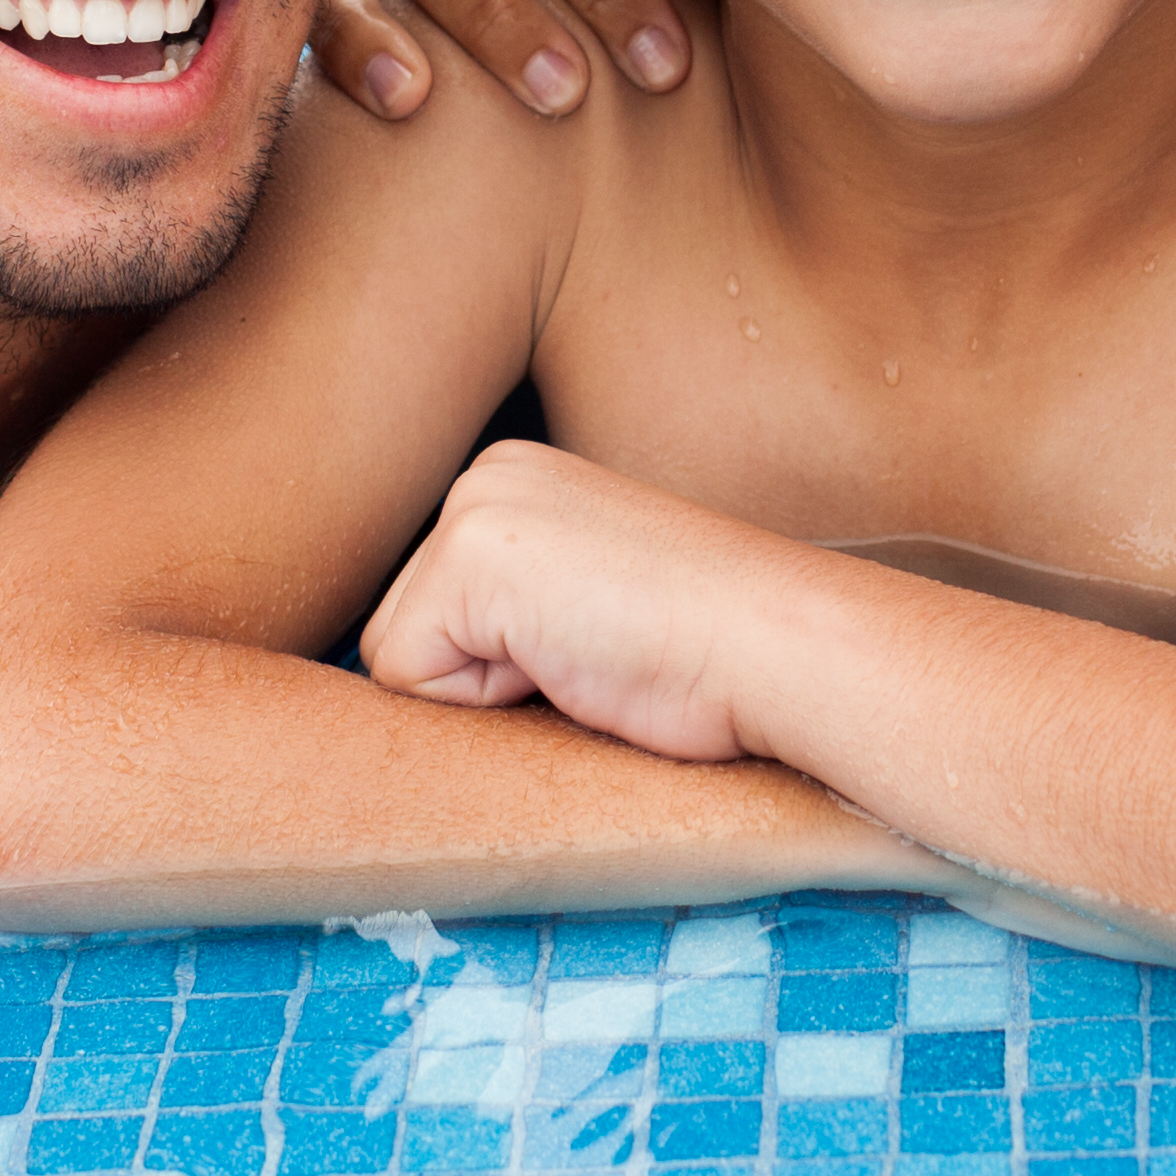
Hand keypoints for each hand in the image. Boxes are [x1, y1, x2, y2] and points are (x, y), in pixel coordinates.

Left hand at [360, 441, 775, 759]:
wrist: (778, 644)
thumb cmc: (709, 651)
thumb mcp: (590, 606)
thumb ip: (515, 616)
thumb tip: (436, 676)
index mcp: (516, 481)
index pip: (431, 610)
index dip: (499, 665)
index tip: (595, 644)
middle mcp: (485, 475)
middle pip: (400, 629)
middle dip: (480, 675)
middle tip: (590, 654)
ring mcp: (474, 508)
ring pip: (397, 657)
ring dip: (483, 688)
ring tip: (584, 656)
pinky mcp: (470, 557)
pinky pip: (408, 678)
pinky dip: (483, 700)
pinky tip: (571, 660)